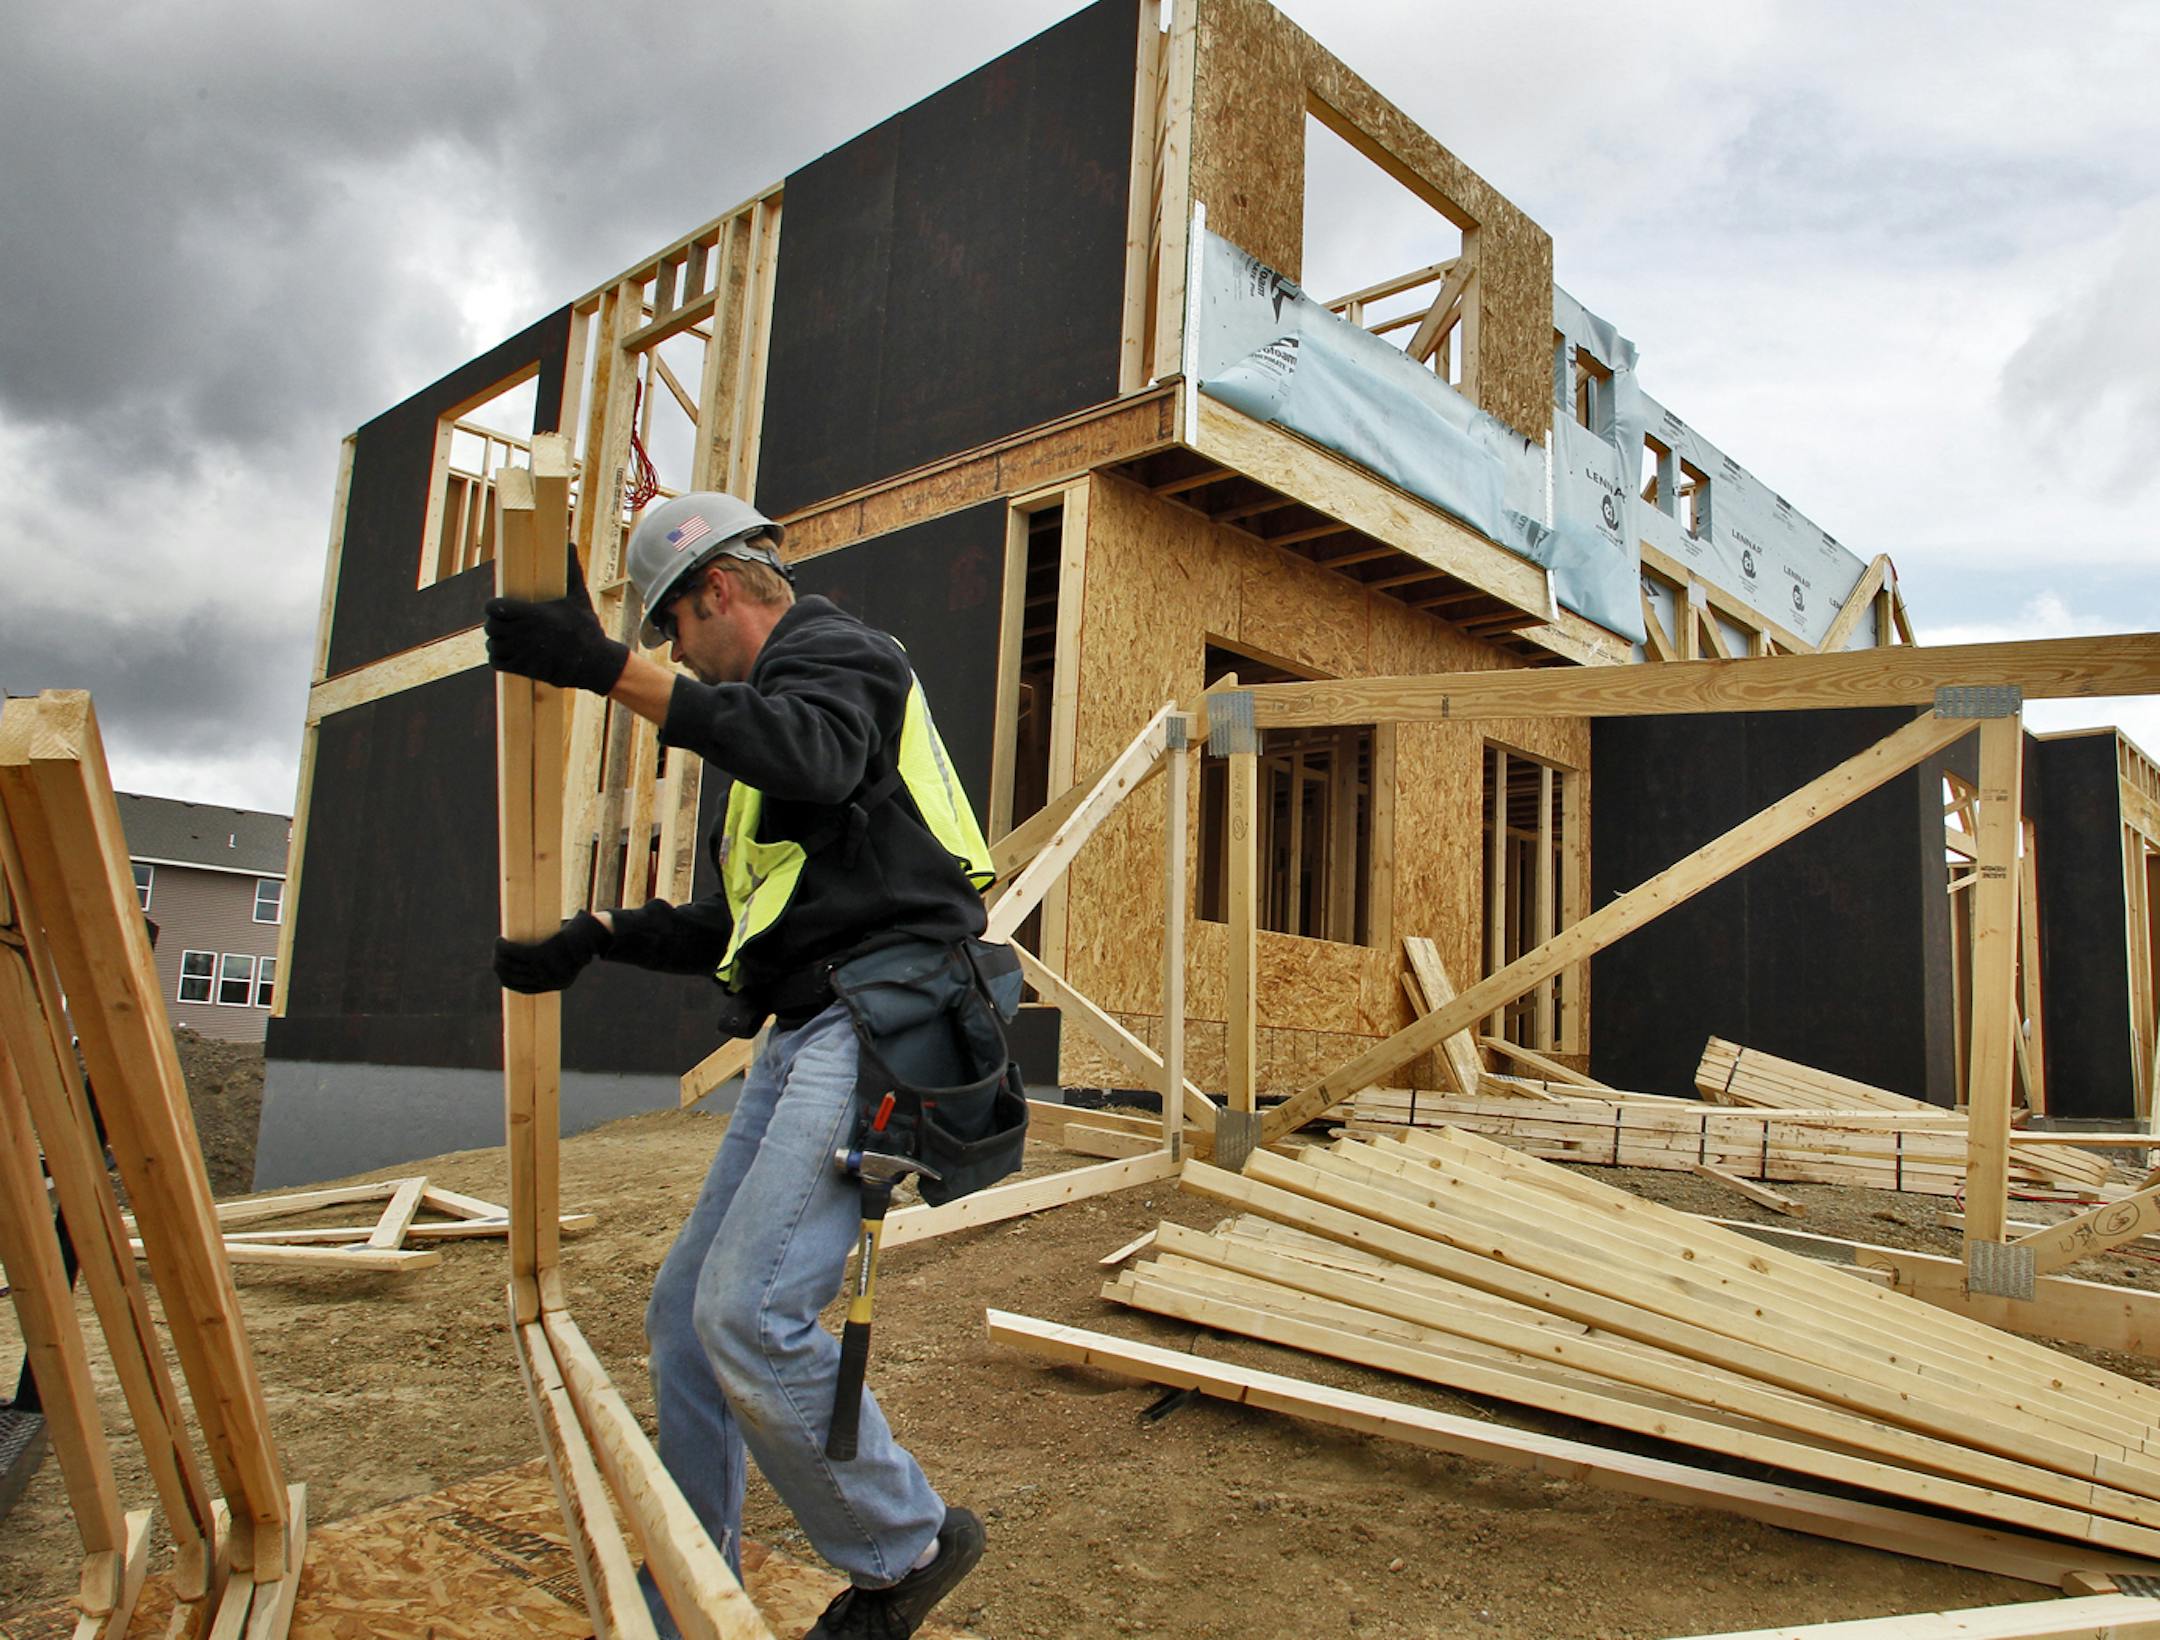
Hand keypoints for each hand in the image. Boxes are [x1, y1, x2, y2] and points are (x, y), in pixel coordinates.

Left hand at [485, 559, 628, 693]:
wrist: (593, 662)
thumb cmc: (585, 628)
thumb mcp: (579, 597)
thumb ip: (571, 570)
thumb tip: (570, 543)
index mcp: (532, 613)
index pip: (494, 608)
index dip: (493, 606)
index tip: (499, 606)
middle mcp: (523, 632)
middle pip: (491, 626)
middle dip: (494, 623)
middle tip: (502, 622)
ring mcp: (522, 652)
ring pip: (492, 644)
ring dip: (495, 641)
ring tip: (503, 637)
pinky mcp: (523, 668)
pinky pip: (497, 662)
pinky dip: (497, 657)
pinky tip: (506, 652)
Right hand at [494, 911, 612, 993]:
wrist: (598, 930)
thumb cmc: (582, 941)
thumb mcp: (569, 957)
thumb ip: (553, 964)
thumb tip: (531, 968)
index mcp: (557, 985)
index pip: (523, 989)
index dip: (507, 980)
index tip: (499, 970)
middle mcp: (552, 980)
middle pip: (514, 977)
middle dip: (499, 966)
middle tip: (496, 954)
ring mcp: (548, 968)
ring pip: (513, 964)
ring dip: (499, 955)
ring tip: (497, 945)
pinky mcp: (545, 953)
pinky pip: (518, 952)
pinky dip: (505, 947)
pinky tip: (500, 941)